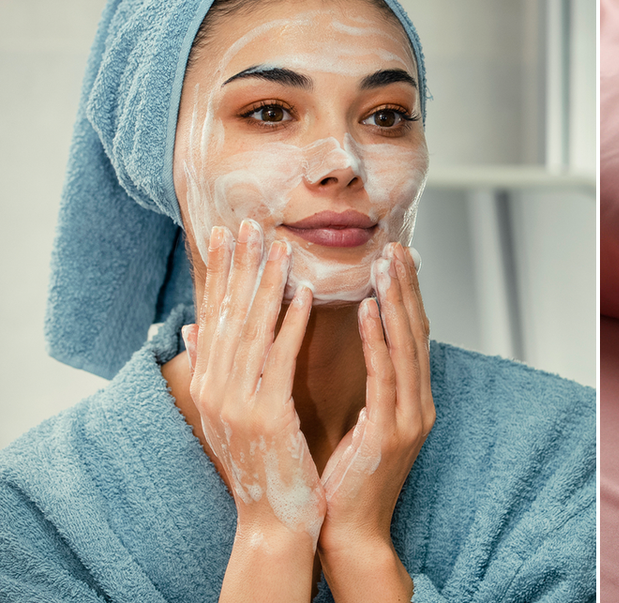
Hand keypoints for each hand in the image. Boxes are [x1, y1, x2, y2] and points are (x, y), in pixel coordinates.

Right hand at [182, 220, 324, 552]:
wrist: (274, 518)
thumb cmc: (261, 464)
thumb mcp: (227, 413)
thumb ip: (211, 368)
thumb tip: (191, 327)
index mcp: (206, 385)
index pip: (212, 318)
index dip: (218, 274)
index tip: (223, 233)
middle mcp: (214, 390)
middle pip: (229, 316)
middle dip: (240, 266)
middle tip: (249, 222)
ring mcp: (236, 404)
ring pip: (253, 331)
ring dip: (267, 285)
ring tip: (280, 246)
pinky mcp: (266, 416)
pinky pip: (280, 360)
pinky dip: (291, 324)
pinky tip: (304, 295)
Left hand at [318, 242, 433, 600]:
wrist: (346, 532)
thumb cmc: (339, 479)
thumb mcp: (353, 423)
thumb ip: (357, 385)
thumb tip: (338, 351)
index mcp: (409, 402)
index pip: (409, 338)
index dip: (405, 296)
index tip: (395, 258)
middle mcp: (418, 404)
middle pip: (416, 333)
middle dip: (407, 287)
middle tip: (397, 246)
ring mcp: (410, 418)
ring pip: (407, 346)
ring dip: (396, 300)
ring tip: (385, 263)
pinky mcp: (393, 431)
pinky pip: (386, 376)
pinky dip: (379, 339)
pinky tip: (368, 309)